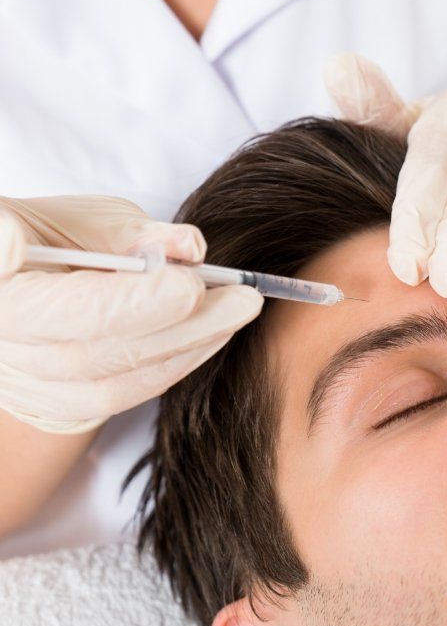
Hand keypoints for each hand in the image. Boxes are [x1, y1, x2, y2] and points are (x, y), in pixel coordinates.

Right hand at [0, 195, 262, 433]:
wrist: (30, 297)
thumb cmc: (56, 243)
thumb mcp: (86, 220)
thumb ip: (133, 232)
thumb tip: (192, 248)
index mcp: (1, 287)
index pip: (43, 296)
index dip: (120, 297)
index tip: (188, 282)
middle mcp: (3, 340)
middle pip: (88, 347)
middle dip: (176, 322)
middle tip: (242, 297)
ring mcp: (26, 381)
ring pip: (111, 379)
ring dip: (186, 345)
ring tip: (237, 311)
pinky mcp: (60, 405)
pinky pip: (124, 395)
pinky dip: (175, 364)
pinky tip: (212, 335)